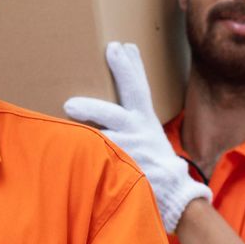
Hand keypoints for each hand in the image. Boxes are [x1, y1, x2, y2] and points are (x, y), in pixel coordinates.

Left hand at [64, 41, 211, 232]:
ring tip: (67, 121)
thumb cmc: (158, 163)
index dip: (130, 67)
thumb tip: (119, 92)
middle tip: (71, 103)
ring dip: (86, 135)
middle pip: (115, 113)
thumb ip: (133, 116)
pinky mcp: (126, 174)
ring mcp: (133, 154)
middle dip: (93, 107)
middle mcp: (140, 133)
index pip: (138, 88)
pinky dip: (88, 160)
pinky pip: (102, 164)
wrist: (177, 197)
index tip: (120, 46)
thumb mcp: (151, 134)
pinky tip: (70, 160)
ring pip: (105, 141)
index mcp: (145, 120)